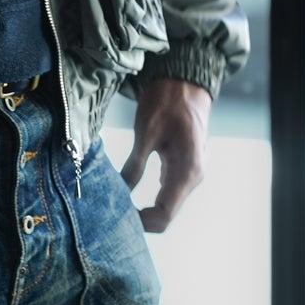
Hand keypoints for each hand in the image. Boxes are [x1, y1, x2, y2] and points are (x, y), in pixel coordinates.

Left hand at [121, 79, 212, 232]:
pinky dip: (148, 196)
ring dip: (144, 209)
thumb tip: (120, 191)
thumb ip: (135, 164)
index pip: (165, 214)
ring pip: (166, 203)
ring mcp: (188, 173)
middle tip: (112, 213)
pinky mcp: (181, 166)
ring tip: (117, 205)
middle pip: (166, 213)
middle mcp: (192, 177)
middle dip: (141, 218)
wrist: (186, 82)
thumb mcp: (147, 131)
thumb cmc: (168, 101)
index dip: (142, 223)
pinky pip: (166, 190)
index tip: (118, 217)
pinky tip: (128, 192)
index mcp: (187, 170)